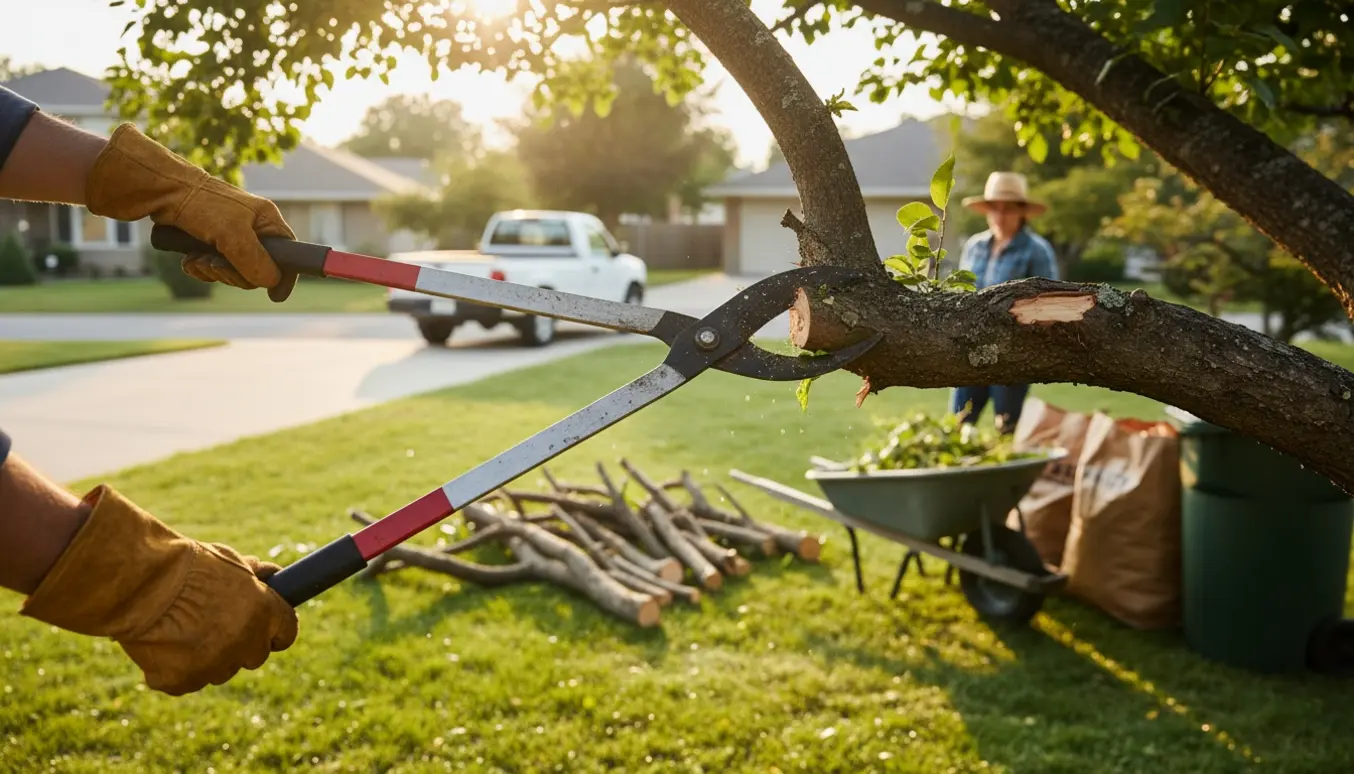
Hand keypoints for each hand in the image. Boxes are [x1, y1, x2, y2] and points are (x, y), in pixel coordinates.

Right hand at [20, 486, 297, 694]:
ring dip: (208, 657)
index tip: (265, 627)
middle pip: (254, 656)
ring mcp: (213, 667)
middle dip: (241, 644)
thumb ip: (253, 575)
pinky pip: (186, 681)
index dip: (274, 630)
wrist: (141, 582)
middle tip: (217, 625)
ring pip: (219, 670)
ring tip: (182, 630)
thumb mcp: (228, 560)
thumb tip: (272, 574)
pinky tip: (162, 645)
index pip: (286, 633)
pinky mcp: (181, 682)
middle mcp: (245, 644)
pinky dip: (175, 669)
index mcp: (264, 613)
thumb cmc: (186, 565)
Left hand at [83, 124, 298, 301]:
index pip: (289, 254)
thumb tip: (270, 282)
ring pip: (232, 273)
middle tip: (217, 266)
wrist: (158, 191)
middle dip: (235, 274)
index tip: (275, 295)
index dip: (283, 275)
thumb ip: (255, 261)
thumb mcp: (232, 234)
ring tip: (197, 258)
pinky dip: (199, 269)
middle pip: (258, 270)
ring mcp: (228, 238)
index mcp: (266, 221)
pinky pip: (211, 269)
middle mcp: (251, 230)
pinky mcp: (206, 243)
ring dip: (213, 272)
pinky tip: (188, 259)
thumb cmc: (200, 204)